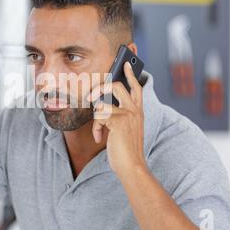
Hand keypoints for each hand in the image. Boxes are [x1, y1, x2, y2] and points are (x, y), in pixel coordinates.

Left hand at [87, 61, 145, 180]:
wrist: (132, 166)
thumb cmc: (126, 151)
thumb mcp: (125, 130)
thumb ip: (119, 117)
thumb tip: (102, 107)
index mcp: (138, 112)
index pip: (136, 87)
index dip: (131, 74)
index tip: (126, 63)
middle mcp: (135, 110)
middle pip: (117, 86)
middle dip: (100, 89)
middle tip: (91, 97)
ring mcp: (128, 114)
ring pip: (102, 104)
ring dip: (96, 119)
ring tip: (100, 132)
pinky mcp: (119, 121)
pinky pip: (99, 116)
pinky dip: (96, 128)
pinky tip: (100, 138)